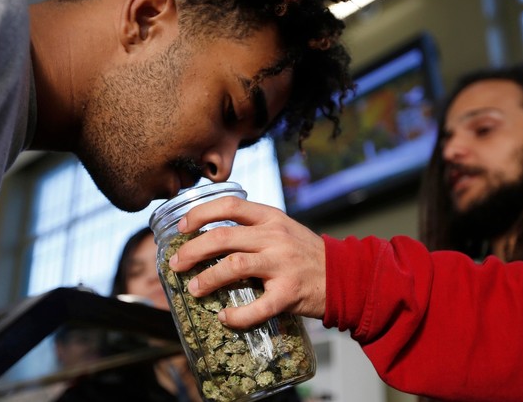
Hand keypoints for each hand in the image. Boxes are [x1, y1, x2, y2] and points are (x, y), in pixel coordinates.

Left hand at [168, 196, 325, 328]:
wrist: (345, 277)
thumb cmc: (306, 254)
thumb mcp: (282, 229)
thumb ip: (252, 228)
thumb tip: (208, 236)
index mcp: (271, 218)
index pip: (230, 205)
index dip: (200, 213)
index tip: (181, 227)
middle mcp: (275, 237)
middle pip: (223, 237)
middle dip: (192, 250)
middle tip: (177, 264)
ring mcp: (283, 265)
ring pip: (234, 265)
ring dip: (208, 278)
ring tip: (194, 289)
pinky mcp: (289, 293)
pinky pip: (258, 306)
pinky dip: (237, 315)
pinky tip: (225, 318)